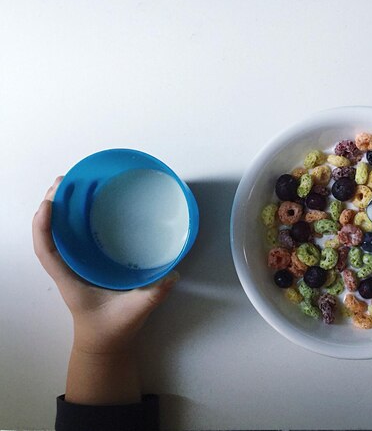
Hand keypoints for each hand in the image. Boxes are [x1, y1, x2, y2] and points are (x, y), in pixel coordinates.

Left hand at [33, 177, 178, 354]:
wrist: (104, 345)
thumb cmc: (112, 330)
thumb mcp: (133, 313)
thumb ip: (153, 295)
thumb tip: (172, 274)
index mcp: (70, 280)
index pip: (47, 250)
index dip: (44, 226)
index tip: (50, 203)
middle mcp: (68, 269)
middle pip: (49, 234)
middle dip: (52, 206)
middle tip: (64, 181)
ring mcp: (76, 266)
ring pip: (60, 234)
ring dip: (62, 209)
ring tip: (71, 185)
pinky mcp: (87, 265)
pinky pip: (75, 238)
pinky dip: (75, 220)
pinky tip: (88, 207)